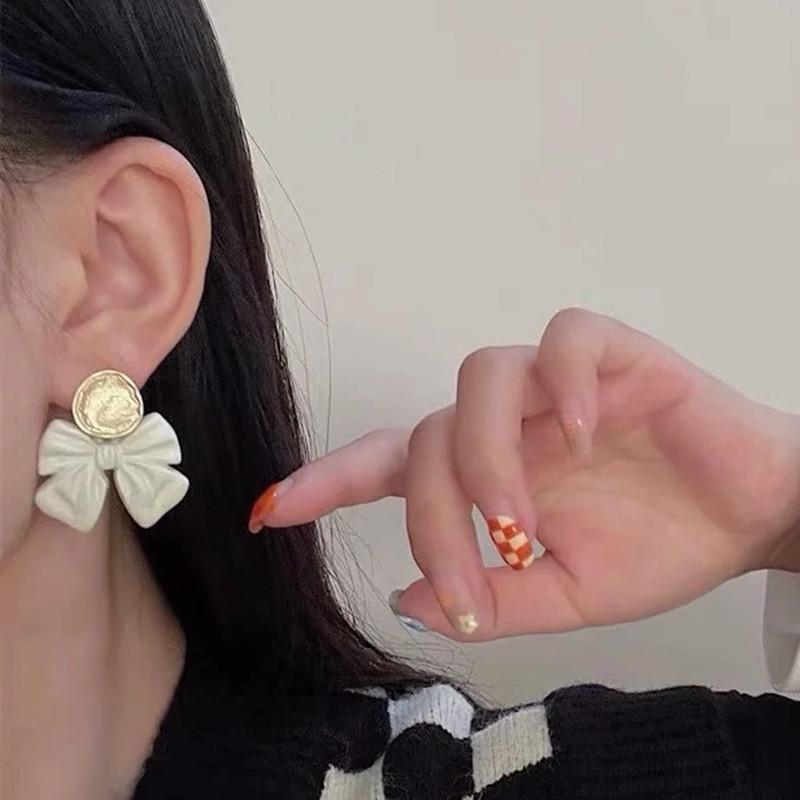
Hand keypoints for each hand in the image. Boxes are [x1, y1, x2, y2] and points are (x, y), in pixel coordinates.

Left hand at [249, 309, 799, 640]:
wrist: (749, 517)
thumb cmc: (659, 546)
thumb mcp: (568, 594)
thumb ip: (492, 597)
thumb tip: (405, 598)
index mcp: (490, 476)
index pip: (389, 465)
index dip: (327, 482)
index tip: (269, 509)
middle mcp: (508, 423)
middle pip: (428, 437)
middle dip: (436, 517)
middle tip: (478, 585)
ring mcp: (556, 385)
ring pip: (479, 376)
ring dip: (487, 457)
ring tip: (524, 523)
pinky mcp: (614, 356)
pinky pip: (565, 338)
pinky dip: (559, 379)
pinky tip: (579, 430)